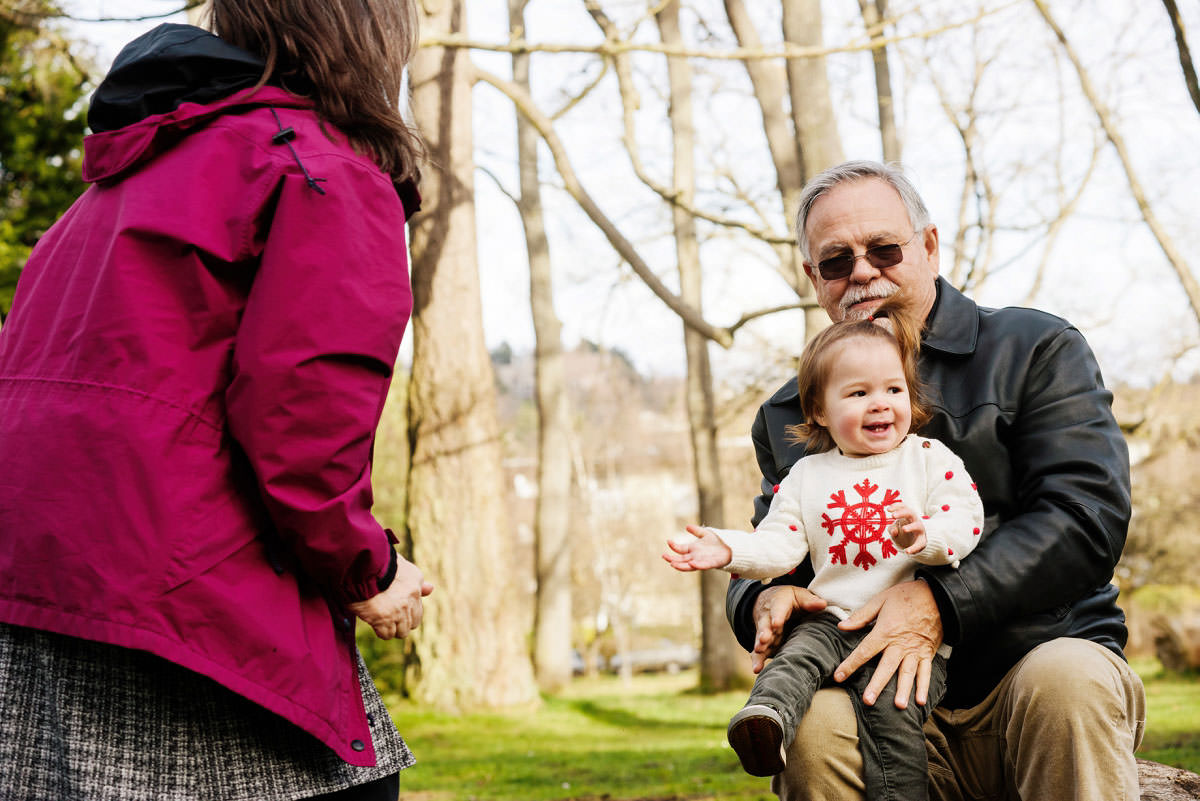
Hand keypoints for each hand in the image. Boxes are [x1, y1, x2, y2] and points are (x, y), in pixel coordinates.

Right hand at [347, 556, 433, 639]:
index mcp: (415, 580)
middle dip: (402, 622)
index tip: (395, 608)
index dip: (406, 610)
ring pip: (402, 632)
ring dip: (391, 628)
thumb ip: (416, 580)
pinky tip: (374, 622)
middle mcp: (411, 597)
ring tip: (380, 620)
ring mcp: (399, 610)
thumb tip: (431, 589)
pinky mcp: (384, 619)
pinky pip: (387, 635)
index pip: (418, 607)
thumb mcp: (401, 565)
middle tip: (388, 616)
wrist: (360, 563)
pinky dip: (380, 631)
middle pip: (413, 623)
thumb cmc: (375, 561)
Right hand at [662, 524, 732, 571]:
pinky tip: (692, 563)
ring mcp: (702, 561)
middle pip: (681, 559)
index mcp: (693, 549)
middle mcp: (695, 556)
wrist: (731, 548)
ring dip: (681, 565)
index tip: (668, 541)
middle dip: (672, 558)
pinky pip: (703, 566)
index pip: (680, 549)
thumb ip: (697, 531)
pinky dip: (697, 565)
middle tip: (664, 556)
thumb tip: (687, 526)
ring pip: (689, 565)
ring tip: (672, 564)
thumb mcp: (706, 534)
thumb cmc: (718, 542)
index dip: (674, 546)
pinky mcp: (711, 564)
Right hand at [749, 584, 827, 673]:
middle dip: (764, 632)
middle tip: (764, 639)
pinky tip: (757, 669)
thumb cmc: (790, 600)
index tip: (777, 623)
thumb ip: (809, 601)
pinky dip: (757, 660)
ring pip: (761, 639)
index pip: (778, 609)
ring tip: (759, 651)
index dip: (777, 616)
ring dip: (760, 646)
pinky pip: (759, 652)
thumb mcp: (798, 595)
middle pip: (765, 624)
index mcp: (778, 603)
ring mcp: (766, 631)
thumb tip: (823, 604)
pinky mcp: (765, 643)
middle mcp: (769, 618)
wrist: (769, 602)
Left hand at [835, 580, 941, 708]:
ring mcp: (916, 650)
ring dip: (903, 690)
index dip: (850, 664)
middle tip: (868, 701)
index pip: (864, 651)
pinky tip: (920, 701)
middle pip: (886, 667)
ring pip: (908, 673)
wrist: (937, 595)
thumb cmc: (906, 596)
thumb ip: (861, 616)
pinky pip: (926, 672)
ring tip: (898, 706)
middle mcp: (900, 644)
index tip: (838, 676)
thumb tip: (842, 626)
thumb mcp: (880, 600)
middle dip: (877, 685)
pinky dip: (924, 686)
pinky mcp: (928, 653)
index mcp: (885, 631)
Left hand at [887, 503, 926, 553]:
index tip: (888, 509)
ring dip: (911, 526)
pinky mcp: (922, 540)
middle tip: (893, 516)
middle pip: (911, 513)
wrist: (918, 542)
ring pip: (918, 526)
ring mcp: (920, 530)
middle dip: (902, 513)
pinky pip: (919, 544)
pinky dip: (914, 548)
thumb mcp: (896, 529)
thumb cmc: (904, 531)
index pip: (903, 507)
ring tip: (904, 529)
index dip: (896, 506)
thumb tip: (894, 531)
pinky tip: (907, 551)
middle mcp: (915, 520)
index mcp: (908, 516)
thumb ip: (892, 529)